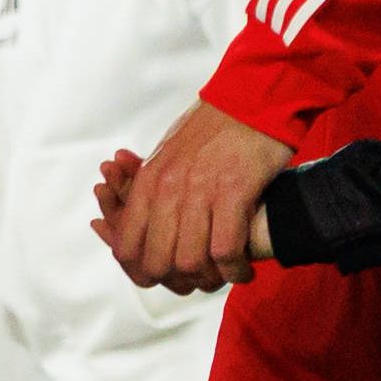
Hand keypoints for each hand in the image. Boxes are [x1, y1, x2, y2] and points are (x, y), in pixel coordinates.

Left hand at [95, 102, 293, 292]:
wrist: (253, 97)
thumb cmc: (216, 127)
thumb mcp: (171, 154)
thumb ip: (155, 188)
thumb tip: (143, 221)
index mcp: (148, 181)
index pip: (128, 248)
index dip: (145, 275)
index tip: (168, 279)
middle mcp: (167, 189)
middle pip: (158, 263)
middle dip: (179, 283)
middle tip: (200, 282)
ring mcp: (199, 191)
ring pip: (190, 261)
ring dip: (210, 280)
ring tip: (224, 277)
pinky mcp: (234, 191)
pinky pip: (225, 250)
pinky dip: (234, 270)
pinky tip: (243, 270)